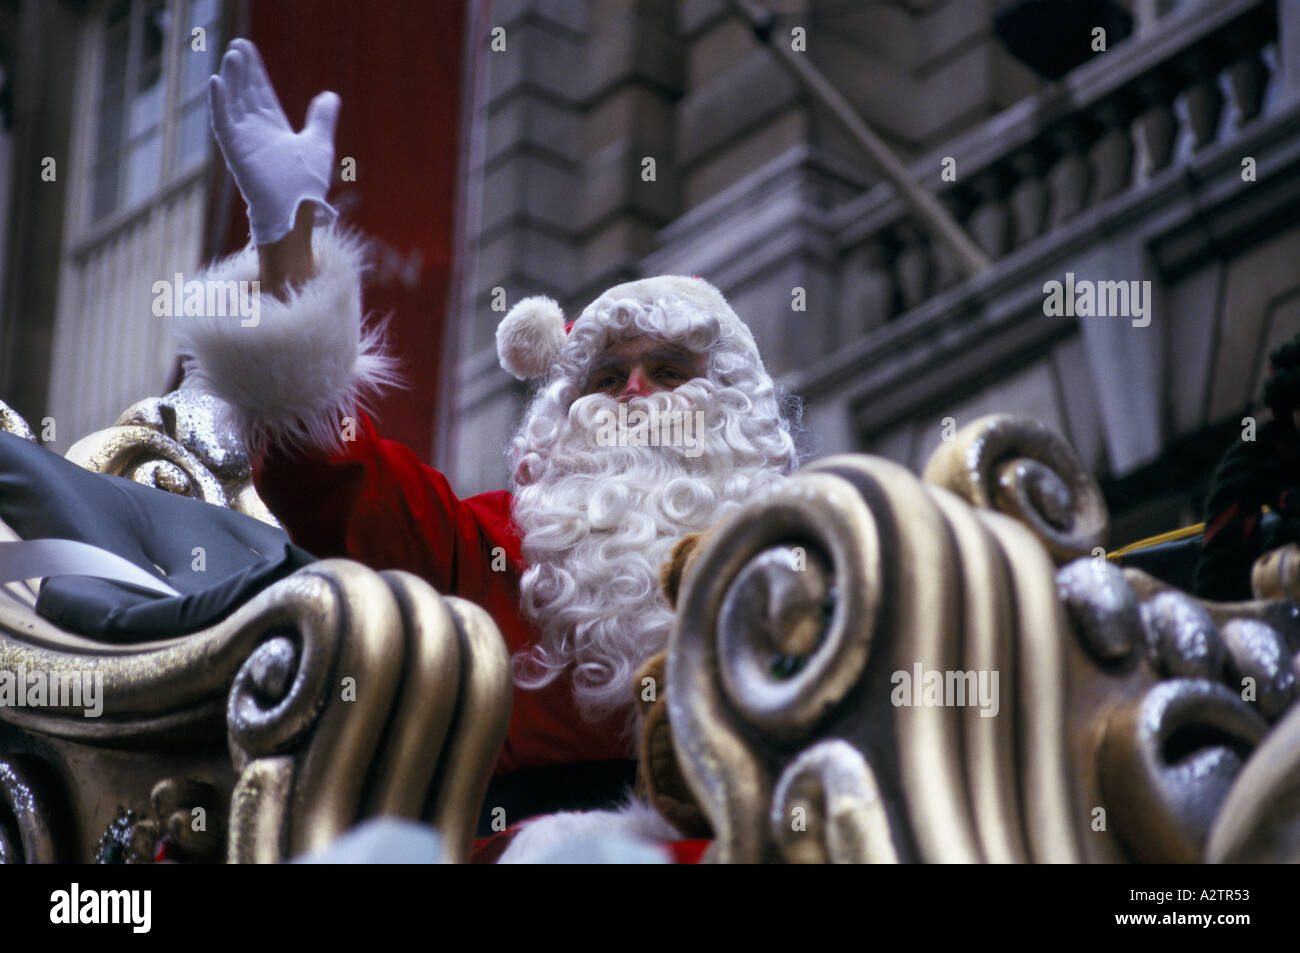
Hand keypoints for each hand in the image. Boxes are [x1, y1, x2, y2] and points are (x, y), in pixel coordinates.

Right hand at [208, 38, 339, 244]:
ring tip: (231, 56)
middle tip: (236, 44)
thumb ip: (322, 119)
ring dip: (231, 80)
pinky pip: (223, 123)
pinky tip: (217, 81)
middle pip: (244, 93)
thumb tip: (330, 95)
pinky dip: (219, 103)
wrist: (298, 211)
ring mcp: (244, 140)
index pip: (260, 92)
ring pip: (233, 103)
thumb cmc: (307, 185)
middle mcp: (255, 132)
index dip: (254, 71)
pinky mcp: (235, 150)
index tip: (246, 48)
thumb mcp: (319, 143)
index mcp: (273, 129)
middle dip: (241, 70)